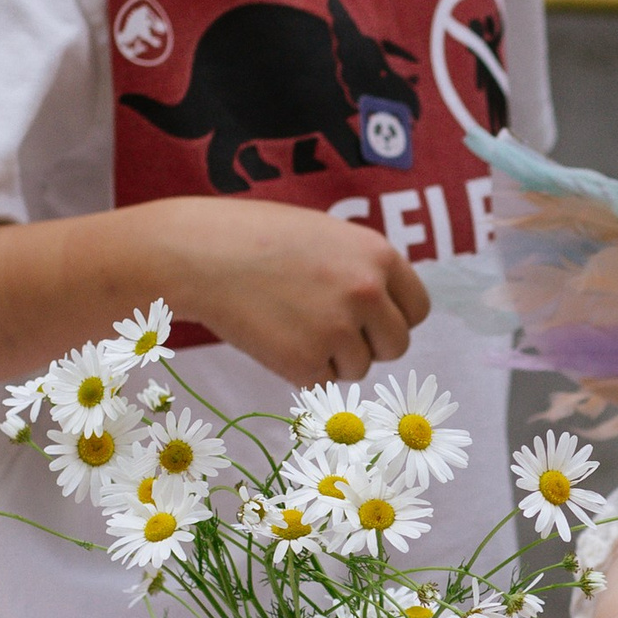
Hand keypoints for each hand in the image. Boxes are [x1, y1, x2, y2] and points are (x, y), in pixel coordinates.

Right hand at [149, 197, 428, 384]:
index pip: (417, 309)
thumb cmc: (258, 238)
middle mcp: (368, 292)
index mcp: (380, 256)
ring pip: (359, 368)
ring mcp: (338, 329)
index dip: (394, 318)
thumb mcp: (327, 235)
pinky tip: (273, 338)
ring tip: (292, 326)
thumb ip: (364, 268)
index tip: (371, 322)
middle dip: (369, 345)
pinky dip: (299, 370)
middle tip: (330, 332)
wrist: (200, 254)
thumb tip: (389, 308)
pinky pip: (320, 382)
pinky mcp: (305, 361)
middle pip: (397, 345)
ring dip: (332, 358)